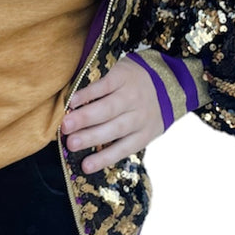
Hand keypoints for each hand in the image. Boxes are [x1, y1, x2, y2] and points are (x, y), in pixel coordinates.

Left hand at [61, 55, 166, 174]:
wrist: (169, 88)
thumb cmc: (131, 79)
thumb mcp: (118, 69)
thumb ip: (98, 81)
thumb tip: (68, 97)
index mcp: (125, 78)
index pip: (105, 85)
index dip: (87, 94)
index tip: (70, 102)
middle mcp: (134, 98)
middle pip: (109, 110)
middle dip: (85, 119)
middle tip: (65, 127)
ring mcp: (141, 119)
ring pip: (116, 130)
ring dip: (92, 139)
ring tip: (72, 145)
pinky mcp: (144, 136)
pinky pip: (124, 149)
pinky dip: (105, 157)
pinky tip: (88, 165)